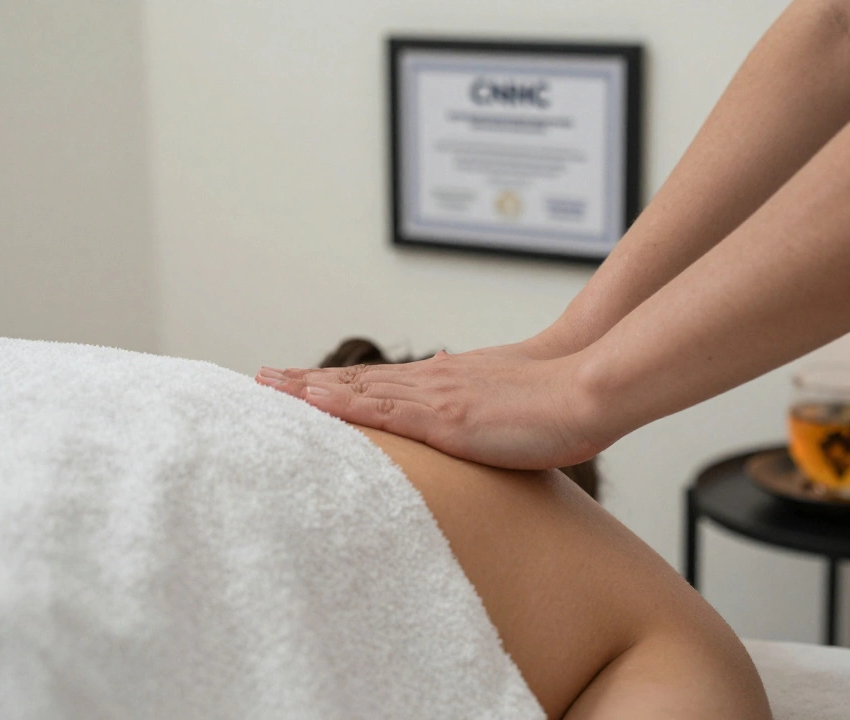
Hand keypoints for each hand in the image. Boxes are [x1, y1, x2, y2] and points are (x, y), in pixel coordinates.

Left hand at [255, 343, 607, 469]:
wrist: (588, 386)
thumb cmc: (559, 400)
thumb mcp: (507, 401)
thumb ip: (477, 402)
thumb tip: (459, 403)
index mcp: (446, 382)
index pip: (378, 382)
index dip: (336, 383)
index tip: (299, 381)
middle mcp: (432, 383)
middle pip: (356, 382)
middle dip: (306, 382)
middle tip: (261, 378)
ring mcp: (436, 398)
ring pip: (358, 391)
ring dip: (308, 389)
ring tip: (267, 385)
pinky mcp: (447, 419)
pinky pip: (383, 412)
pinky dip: (341, 405)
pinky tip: (310, 401)